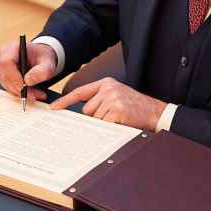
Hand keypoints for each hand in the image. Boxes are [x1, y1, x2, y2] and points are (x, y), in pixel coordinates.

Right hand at [0, 41, 56, 102]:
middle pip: (5, 75)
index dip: (14, 76)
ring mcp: (2, 68)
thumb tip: (28, 81)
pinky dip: (20, 93)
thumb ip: (42, 71)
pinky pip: (9, 88)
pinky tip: (32, 93)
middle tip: (35, 96)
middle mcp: (4, 57)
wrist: (42, 59)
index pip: (7, 62)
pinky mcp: (4, 77)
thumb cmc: (43, 58)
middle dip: (19, 88)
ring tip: (37, 94)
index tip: (25, 87)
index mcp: (12, 48)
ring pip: (6, 84)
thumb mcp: (48, 63)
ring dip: (21, 93)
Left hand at [50, 78, 165, 130]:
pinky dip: (111, 127)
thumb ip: (100, 99)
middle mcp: (108, 89)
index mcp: (106, 83)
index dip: (65, 100)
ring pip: (95, 119)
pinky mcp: (117, 111)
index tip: (54, 107)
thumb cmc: (135, 106)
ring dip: (105, 122)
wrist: (155, 112)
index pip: (80, 92)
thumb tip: (81, 113)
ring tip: (120, 118)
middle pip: (87, 110)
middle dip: (97, 116)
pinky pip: (104, 125)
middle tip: (113, 115)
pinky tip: (122, 122)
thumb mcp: (117, 95)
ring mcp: (112, 99)